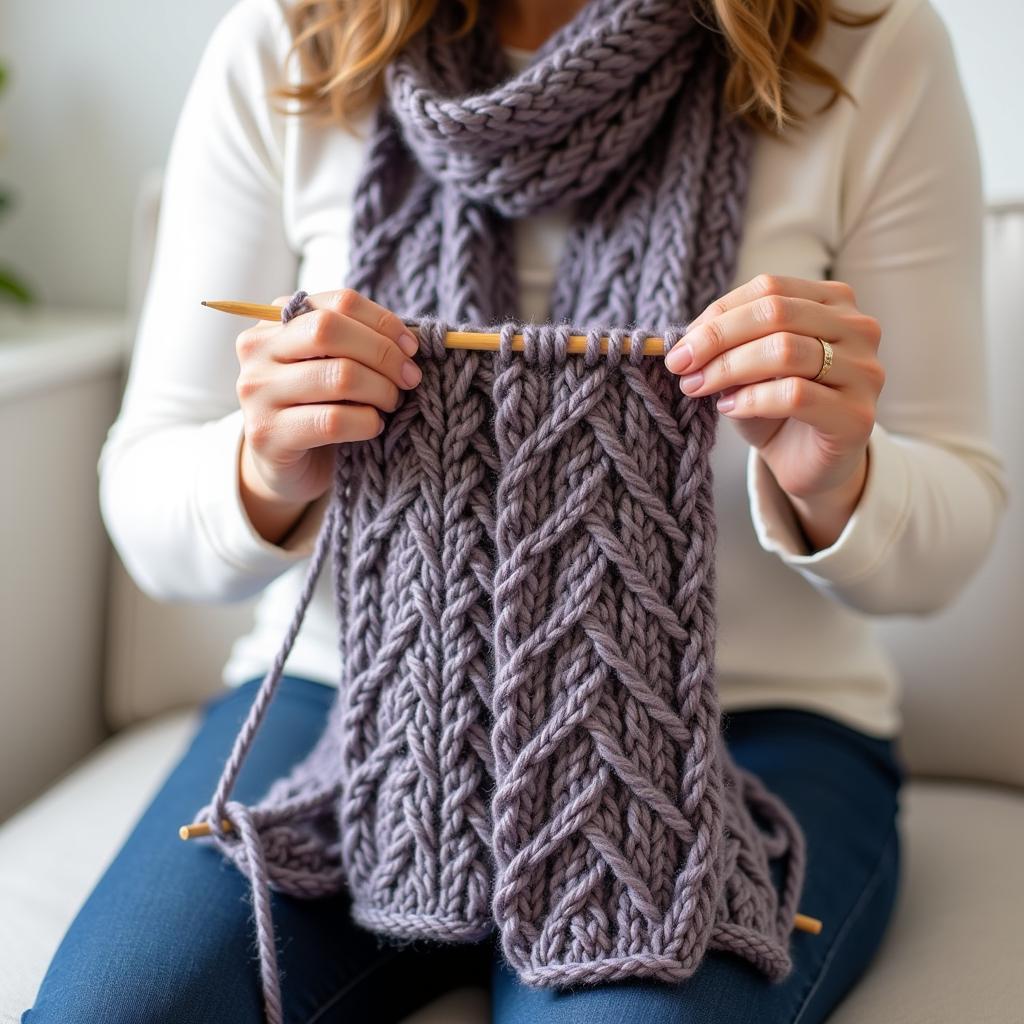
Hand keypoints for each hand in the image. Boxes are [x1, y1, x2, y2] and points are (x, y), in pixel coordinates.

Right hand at [235, 288, 421, 543]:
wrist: (287, 466)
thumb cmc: (320, 406)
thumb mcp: (335, 363)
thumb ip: (361, 342)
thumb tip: (411, 339)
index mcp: (276, 319)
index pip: (339, 302)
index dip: (384, 322)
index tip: (412, 348)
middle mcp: (257, 349)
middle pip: (331, 330)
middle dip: (383, 354)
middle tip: (410, 378)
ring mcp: (257, 391)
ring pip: (338, 376)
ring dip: (381, 391)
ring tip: (391, 403)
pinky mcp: (267, 434)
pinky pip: (333, 421)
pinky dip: (366, 422)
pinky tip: (373, 426)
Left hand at [663, 274, 884, 549]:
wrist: (807, 463)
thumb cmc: (776, 407)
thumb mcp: (746, 366)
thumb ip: (725, 343)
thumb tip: (682, 339)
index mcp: (834, 302)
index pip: (769, 289)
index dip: (718, 314)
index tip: (681, 344)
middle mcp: (858, 328)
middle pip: (776, 313)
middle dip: (717, 339)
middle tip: (681, 365)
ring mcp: (864, 371)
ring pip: (785, 351)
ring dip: (728, 369)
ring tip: (698, 388)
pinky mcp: (856, 416)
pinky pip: (794, 395)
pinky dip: (751, 400)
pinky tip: (730, 408)